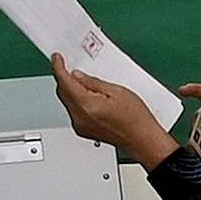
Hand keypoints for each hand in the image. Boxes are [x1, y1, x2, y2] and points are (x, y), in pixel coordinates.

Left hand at [62, 72, 177, 166]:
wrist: (143, 140)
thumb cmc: (136, 119)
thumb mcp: (117, 91)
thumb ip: (93, 82)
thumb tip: (78, 76)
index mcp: (86, 105)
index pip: (65, 82)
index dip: (59, 67)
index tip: (57, 58)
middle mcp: (79, 117)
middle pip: (63, 92)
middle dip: (65, 78)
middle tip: (71, 67)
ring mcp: (80, 126)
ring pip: (67, 102)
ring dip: (71, 90)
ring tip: (86, 84)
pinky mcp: (84, 131)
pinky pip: (74, 112)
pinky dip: (77, 102)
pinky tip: (89, 98)